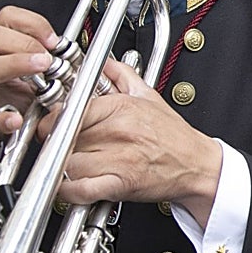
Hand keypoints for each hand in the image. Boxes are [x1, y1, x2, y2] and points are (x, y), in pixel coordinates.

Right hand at [0, 6, 57, 167]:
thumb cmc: (6, 97)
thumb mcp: (26, 71)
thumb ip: (45, 58)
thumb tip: (71, 52)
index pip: (8, 19)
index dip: (33, 23)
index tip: (54, 39)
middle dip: (24, 42)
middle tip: (47, 58)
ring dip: (15, 65)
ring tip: (39, 70)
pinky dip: (2, 118)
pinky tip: (16, 119)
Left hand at [48, 57, 221, 227]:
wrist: (197, 165)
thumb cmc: (174, 136)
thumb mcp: (150, 97)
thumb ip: (123, 75)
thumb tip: (105, 62)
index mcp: (123, 107)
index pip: (71, 110)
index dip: (55, 120)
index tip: (54, 126)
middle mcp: (120, 131)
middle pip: (65, 137)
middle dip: (58, 144)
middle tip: (62, 147)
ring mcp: (120, 158)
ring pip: (67, 163)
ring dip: (63, 167)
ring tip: (72, 165)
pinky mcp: (121, 184)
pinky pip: (79, 189)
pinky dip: (70, 190)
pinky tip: (73, 185)